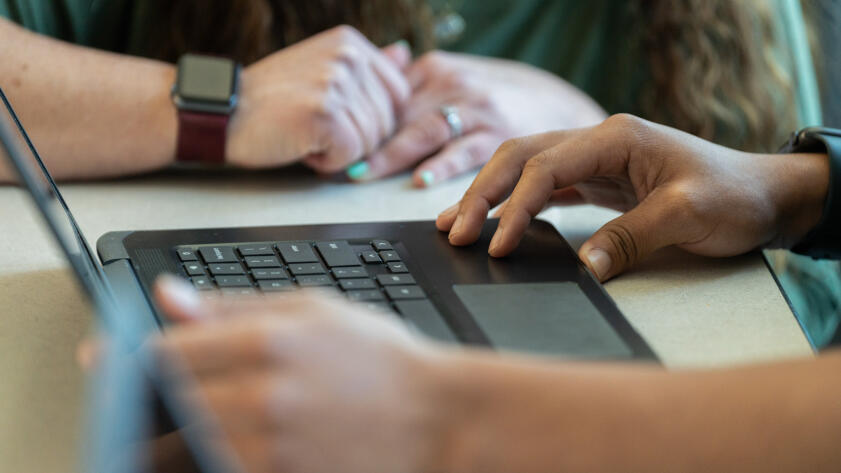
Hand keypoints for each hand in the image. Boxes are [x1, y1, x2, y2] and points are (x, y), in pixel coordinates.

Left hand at [152, 279, 454, 472]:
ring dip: (187, 427)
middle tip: (156, 393)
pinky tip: (247, 434)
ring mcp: (273, 448)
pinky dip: (220, 452)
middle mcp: (264, 397)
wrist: (437, 420)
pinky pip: (224, 467)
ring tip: (230, 409)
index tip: (109, 360)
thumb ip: (233, 304)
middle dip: (153, 395)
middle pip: (168, 402)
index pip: (167, 352)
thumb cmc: (382, 360)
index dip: (128, 357)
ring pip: (190, 441)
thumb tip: (167, 296)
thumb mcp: (315, 310)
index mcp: (270, 341)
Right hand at [226, 26, 410, 173]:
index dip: (371, 119)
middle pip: (386, 122)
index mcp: (350, 43)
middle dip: (354, 138)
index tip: (335, 117)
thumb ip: (367, 68)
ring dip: (339, 151)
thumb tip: (404, 54)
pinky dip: (326, 162)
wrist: (223, 115)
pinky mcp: (326, 113)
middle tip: (314, 127)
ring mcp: (336, 83)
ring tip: (305, 134)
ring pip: (371, 141)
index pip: (398, 95)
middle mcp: (347, 56)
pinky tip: (301, 145)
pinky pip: (351, 155)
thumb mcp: (323, 73)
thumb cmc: (272, 102)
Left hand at [350, 51, 606, 185]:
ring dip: (393, 155)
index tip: (325, 141)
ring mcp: (476, 110)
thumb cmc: (497, 95)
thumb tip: (364, 100)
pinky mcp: (501, 135)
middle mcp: (452, 86)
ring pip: (425, 131)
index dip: (354, 122)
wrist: (558, 101)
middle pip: (398, 115)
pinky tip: (421, 181)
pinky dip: (443, 167)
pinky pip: (466, 152)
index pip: (385, 98)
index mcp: (434, 72)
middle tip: (334, 164)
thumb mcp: (453, 78)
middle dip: (365, 141)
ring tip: (364, 174)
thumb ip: (412, 88)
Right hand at [436, 114, 829, 280]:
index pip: (547, 164)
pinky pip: (545, 189)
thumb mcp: (688, 216)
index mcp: (616, 138)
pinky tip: (497, 224)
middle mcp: (599, 142)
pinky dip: (516, 206)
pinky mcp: (598, 183)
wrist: (764, 196)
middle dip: (484, 193)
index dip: (516, 204)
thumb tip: (583, 267)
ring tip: (457, 223)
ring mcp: (596, 161)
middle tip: (455, 230)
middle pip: (522, 157)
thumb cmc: (734, 196)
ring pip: (527, 170)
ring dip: (491, 196)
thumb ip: (631, 237)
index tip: (497, 242)